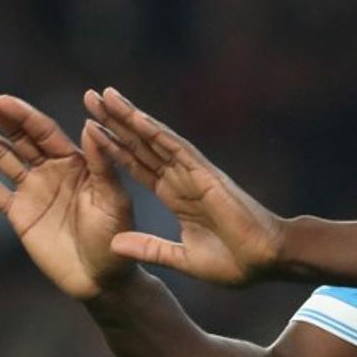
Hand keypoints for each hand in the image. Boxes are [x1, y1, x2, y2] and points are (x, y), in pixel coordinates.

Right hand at [0, 82, 136, 300]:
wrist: (102, 278)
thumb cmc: (116, 236)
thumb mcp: (113, 199)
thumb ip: (102, 164)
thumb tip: (90, 125)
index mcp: (76, 161)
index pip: (44, 131)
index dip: (22, 114)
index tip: (1, 98)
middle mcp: (52, 169)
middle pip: (18, 134)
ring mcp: (33, 190)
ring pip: (1, 155)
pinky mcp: (19, 214)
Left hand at [83, 87, 285, 286]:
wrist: (266, 260)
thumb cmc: (234, 262)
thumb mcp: (181, 258)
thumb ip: (149, 249)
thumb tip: (114, 245)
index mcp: (176, 197)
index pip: (138, 166)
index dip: (114, 148)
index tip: (89, 131)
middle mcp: (181, 179)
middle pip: (141, 144)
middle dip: (115, 122)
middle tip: (90, 97)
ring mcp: (192, 173)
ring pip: (154, 138)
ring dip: (129, 117)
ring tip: (104, 94)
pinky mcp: (205, 173)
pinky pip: (175, 147)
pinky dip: (154, 131)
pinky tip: (135, 116)